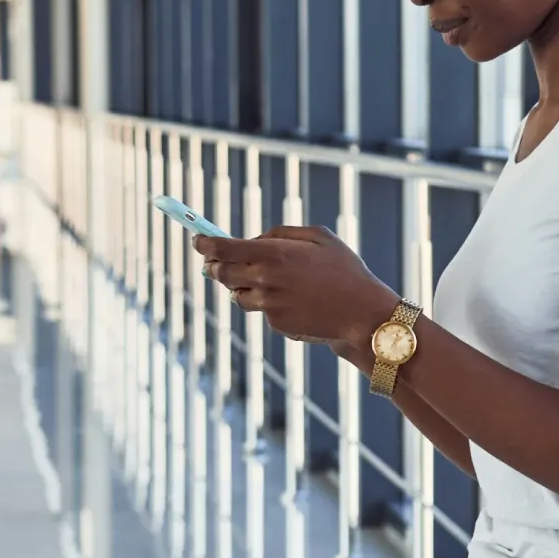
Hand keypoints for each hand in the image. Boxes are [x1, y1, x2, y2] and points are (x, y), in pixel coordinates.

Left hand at [193, 226, 402, 353]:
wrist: (361, 314)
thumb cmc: (344, 270)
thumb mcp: (318, 237)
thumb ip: (280, 233)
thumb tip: (252, 240)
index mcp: (273, 253)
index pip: (222, 248)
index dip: (204, 244)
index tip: (196, 240)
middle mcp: (265, 280)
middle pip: (221, 273)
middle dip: (214, 266)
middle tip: (212, 262)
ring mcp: (268, 305)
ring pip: (236, 295)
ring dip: (241, 285)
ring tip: (266, 280)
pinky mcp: (275, 324)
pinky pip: (260, 309)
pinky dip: (267, 302)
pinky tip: (293, 299)